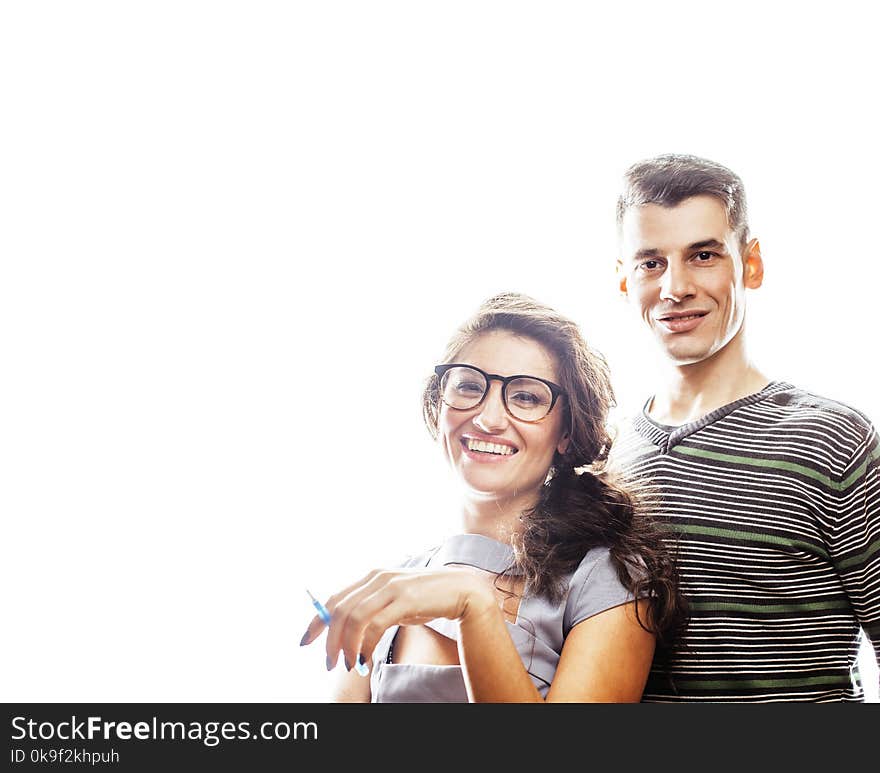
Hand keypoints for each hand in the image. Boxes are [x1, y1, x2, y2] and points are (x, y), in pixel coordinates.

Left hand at [299, 567, 494, 674]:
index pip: (333, 598)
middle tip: (330, 663)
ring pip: (354, 617)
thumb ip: (372, 608)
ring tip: (349, 664)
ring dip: (347, 645)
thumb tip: (343, 630)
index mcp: (371, 576)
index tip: (306, 642)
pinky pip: (376, 624)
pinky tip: (365, 658)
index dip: (316, 621)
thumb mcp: (393, 601)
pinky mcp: (406, 599)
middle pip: (340, 609)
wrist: (462, 590)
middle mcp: (377, 578)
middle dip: (329, 640)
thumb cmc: (426, 599)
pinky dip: (366, 644)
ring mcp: (391, 587)